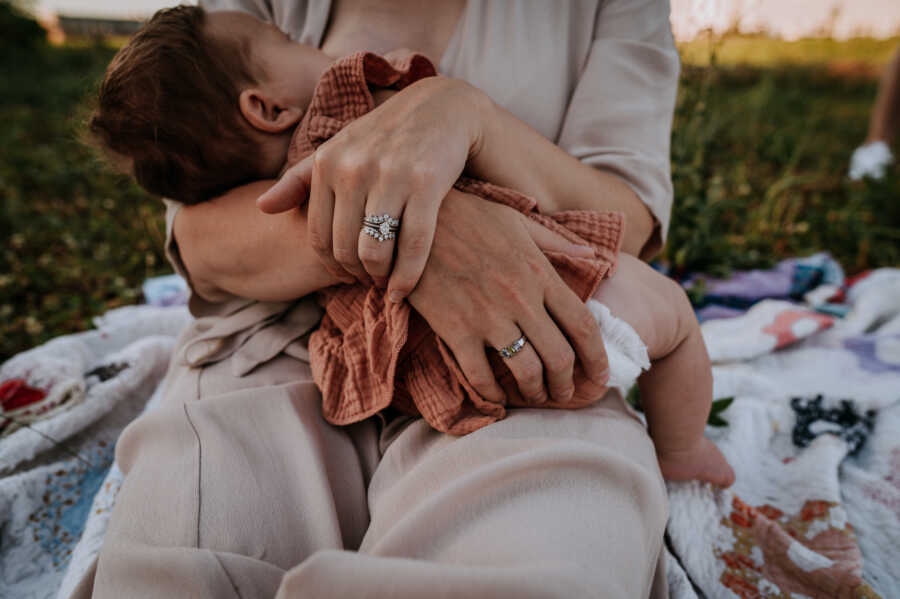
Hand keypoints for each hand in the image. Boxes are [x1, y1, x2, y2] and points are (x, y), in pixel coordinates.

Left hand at [257, 77, 486, 298]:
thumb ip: (298, 180)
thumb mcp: (337, 149)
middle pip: (345, 247)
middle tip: (369, 281)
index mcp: (327, 162)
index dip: (331, 265)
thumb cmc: (383, 137)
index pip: (318, 235)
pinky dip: (407, 276)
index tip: (346, 276)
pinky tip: (402, 290)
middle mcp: (354, 169)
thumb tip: (261, 208)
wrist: (440, 109)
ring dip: (379, 277)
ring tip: (385, 281)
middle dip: (356, 274)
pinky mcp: (426, 184)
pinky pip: (413, 244)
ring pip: (375, 251)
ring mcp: (391, 176)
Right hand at [406, 189, 608, 403]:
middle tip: (565, 393)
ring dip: (535, 392)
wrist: (413, 221)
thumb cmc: (467, 216)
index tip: (601, 376)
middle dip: (567, 383)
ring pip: (526, 371)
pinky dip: (492, 393)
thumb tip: (592, 255)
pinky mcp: (455, 329)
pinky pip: (480, 375)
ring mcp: (488, 317)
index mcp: (540, 272)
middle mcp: (521, 299)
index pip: (583, 324)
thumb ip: (556, 242)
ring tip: (535, 396)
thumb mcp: (517, 220)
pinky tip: (496, 397)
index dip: (597, 357)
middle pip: (559, 356)